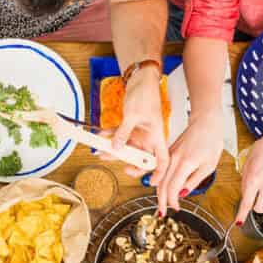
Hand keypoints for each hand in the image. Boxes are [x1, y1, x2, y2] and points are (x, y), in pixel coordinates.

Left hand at [111, 67, 168, 189]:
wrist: (140, 79)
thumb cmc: (145, 94)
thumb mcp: (133, 116)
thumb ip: (123, 133)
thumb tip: (116, 148)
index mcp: (156, 136)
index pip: (162, 160)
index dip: (159, 173)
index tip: (152, 183)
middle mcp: (148, 138)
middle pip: (140, 157)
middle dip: (126, 161)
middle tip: (116, 161)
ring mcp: (138, 133)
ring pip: (126, 148)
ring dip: (113, 149)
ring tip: (100, 150)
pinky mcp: (130, 127)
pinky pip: (119, 136)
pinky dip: (109, 136)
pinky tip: (100, 136)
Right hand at [159, 112, 223, 213]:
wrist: (205, 123)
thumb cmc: (210, 142)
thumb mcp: (209, 165)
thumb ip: (194, 180)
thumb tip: (182, 193)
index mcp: (184, 164)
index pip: (172, 188)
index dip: (172, 201)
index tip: (177, 208)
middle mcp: (173, 160)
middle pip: (161, 185)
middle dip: (161, 201)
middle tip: (162, 213)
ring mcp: (169, 156)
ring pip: (159, 178)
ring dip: (159, 193)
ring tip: (161, 204)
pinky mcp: (168, 154)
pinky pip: (161, 171)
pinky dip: (160, 182)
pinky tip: (162, 189)